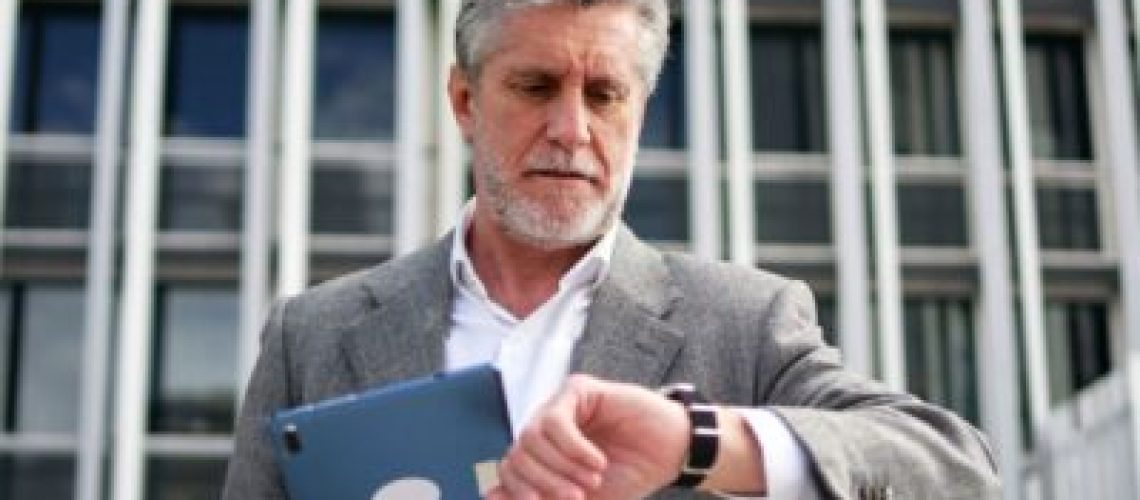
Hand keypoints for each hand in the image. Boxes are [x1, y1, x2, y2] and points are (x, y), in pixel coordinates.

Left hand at [486, 374, 689, 499]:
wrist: (670, 454)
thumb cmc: (629, 475)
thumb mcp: (583, 498)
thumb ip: (542, 499)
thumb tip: (490, 496)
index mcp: (543, 453)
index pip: (509, 469)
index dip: (520, 492)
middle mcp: (546, 428)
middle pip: (517, 454)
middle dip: (544, 482)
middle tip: (578, 496)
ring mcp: (560, 407)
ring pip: (531, 436)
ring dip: (561, 465)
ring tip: (592, 477)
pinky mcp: (578, 391)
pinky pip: (555, 420)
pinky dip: (573, 447)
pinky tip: (596, 460)